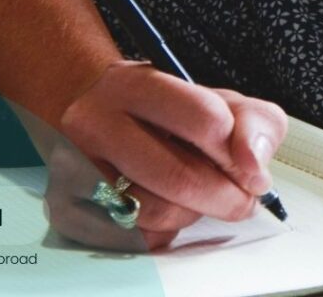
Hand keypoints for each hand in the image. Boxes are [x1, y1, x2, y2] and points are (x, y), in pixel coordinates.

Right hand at [45, 60, 287, 251]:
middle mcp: (96, 121)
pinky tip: (164, 204)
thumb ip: (252, 122)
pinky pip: (134, 238)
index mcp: (135, 83)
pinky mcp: (69, 207)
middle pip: (180, 177)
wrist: (94, 110)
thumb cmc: (165, 110)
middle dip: (226, 197)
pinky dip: (164, 231)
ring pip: (156, 213)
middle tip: (240, 197)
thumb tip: (254, 165)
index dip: (238, 151)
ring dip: (192, 214)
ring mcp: (75, 165)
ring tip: (195, 195)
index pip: (204, 119)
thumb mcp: (216, 98)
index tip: (248, 165)